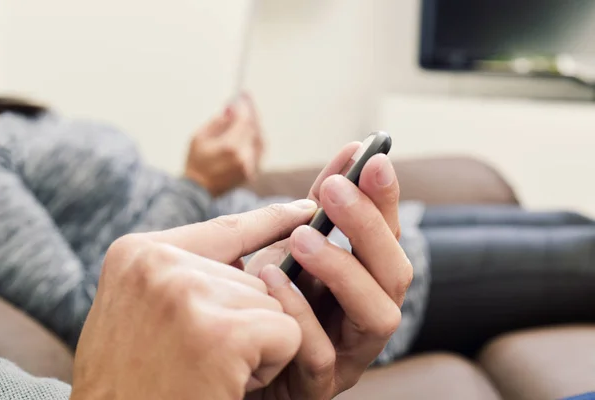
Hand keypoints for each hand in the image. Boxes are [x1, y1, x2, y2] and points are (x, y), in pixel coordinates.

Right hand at [70, 200, 317, 399]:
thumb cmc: (130, 383)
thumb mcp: (140, 313)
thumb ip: (183, 276)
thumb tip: (250, 260)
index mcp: (137, 254)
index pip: (224, 228)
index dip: (270, 220)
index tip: (306, 208)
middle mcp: (158, 264)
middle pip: (253, 276)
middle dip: (242, 321)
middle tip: (195, 359)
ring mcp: (188, 294)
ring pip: (272, 303)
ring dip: (254, 345)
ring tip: (205, 372)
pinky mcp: (222, 333)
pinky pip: (287, 332)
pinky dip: (270, 365)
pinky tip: (226, 383)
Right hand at [185, 93, 263, 196]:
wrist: (198, 190)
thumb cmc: (195, 162)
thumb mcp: (199, 137)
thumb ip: (219, 122)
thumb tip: (232, 110)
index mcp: (230, 148)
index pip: (244, 121)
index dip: (244, 107)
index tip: (242, 96)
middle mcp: (244, 157)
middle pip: (255, 129)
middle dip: (251, 114)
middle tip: (247, 101)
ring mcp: (250, 167)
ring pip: (260, 140)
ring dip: (255, 125)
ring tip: (248, 114)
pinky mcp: (252, 173)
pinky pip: (259, 151)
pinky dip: (256, 138)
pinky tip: (250, 130)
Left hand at [246, 143, 412, 398]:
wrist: (227, 361)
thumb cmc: (261, 301)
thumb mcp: (286, 249)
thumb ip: (312, 212)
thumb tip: (342, 164)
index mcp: (364, 282)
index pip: (387, 237)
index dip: (383, 198)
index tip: (370, 157)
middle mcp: (367, 316)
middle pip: (395, 272)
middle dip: (368, 226)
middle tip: (336, 189)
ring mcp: (349, 354)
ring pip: (378, 315)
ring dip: (342, 269)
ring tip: (302, 238)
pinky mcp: (318, 386)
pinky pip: (322, 354)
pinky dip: (300, 312)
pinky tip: (269, 279)